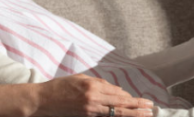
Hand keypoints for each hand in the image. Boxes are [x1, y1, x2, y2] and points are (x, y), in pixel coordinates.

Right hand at [33, 74, 153, 116]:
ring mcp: (89, 110)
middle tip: (151, 108)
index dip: (130, 98)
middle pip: (120, 103)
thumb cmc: (60, 87)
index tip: (142, 100)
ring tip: (145, 115)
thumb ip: (99, 84)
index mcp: (92, 85)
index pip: (117, 92)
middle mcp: (93, 98)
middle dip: (137, 106)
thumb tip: (117, 90)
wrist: (42, 100)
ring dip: (131, 114)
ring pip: (115, 113)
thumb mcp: (80, 79)